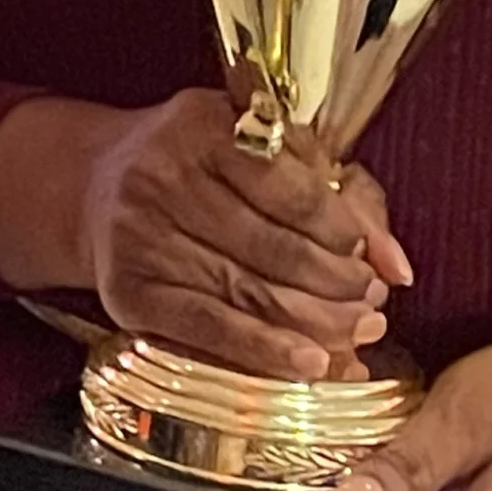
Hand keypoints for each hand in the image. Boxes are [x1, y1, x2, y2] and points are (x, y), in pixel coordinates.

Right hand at [77, 88, 411, 379]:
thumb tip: (395, 262)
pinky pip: (209, 328)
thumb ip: (337, 190)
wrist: (96, 185)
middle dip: (335, 283)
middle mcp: (164, 177)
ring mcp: (140, 238)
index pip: (289, 187)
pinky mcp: (129, 294)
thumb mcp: (261, 147)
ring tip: (355, 334)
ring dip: (313, 323)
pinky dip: (264, 351)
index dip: (340, 228)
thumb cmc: (200, 162)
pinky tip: (308, 363)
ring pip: (247, 293)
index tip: (368, 254)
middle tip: (371, 303)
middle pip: (272, 247)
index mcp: (204, 126)